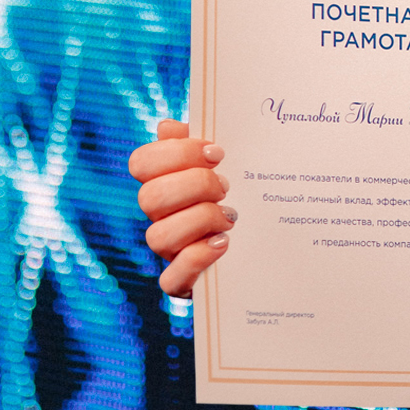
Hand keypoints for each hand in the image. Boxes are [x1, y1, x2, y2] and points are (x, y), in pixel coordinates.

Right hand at [128, 119, 234, 296]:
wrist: (268, 246)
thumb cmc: (243, 194)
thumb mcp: (229, 165)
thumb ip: (201, 142)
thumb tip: (168, 127)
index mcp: (164, 183)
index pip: (141, 163)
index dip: (174, 154)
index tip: (216, 153)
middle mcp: (161, 217)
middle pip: (149, 197)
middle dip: (193, 186)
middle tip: (226, 186)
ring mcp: (170, 251)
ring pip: (157, 237)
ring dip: (198, 221)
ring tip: (230, 217)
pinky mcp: (183, 282)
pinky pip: (170, 279)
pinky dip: (196, 259)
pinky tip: (223, 243)